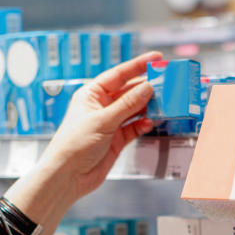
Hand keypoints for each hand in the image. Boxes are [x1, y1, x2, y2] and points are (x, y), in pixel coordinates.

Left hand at [39, 52, 161, 201]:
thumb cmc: (73, 145)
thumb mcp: (102, 121)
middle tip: (166, 82)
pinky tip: (150, 122)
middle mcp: (101, 106)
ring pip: (135, 109)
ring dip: (148, 107)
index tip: (155, 58)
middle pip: (129, 91)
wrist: (69, 176)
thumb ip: (128, 105)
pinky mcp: (117, 139)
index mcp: (91, 94)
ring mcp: (110, 123)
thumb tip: (147, 88)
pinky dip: (144, 125)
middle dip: (147, 88)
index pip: (118, 75)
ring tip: (164, 102)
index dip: (137, 66)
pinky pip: (135, 127)